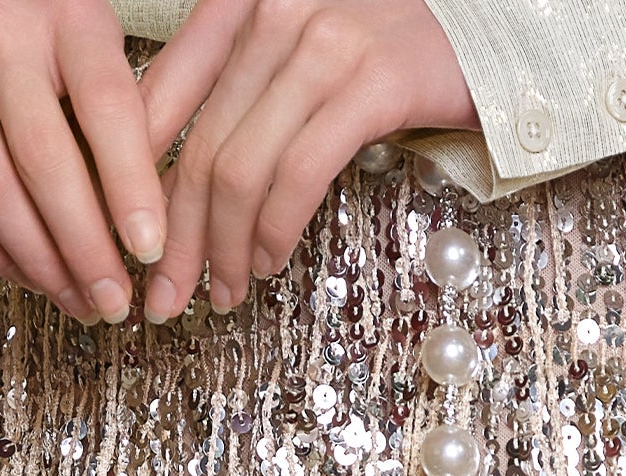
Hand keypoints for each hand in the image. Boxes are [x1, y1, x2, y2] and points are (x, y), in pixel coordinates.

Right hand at [0, 0, 164, 320]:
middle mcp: (2, 37)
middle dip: (82, 245)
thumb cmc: (63, 23)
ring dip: (36, 258)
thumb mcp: (107, 43)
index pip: (106, 107)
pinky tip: (31, 275)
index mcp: (68, 16)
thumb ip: (135, 114)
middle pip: (42, 158)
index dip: (129, 186)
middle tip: (113, 301)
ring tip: (79, 301)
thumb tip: (156, 219)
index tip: (150, 249)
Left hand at [140, 0, 476, 323]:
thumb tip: (183, 179)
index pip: (161, 99)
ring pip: (240, 167)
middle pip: (198, 148)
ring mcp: (320, 46)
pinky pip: (300, 172)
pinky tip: (268, 261)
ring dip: (224, 247)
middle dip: (177, 238)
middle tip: (168, 296)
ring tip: (223, 291)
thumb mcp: (299, 64)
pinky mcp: (370, 84)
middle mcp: (270, 13)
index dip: (136, 183)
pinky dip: (275, 228)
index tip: (134, 247)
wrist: (491, 34)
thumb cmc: (389, 57)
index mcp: (240, 4)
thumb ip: (242, 98)